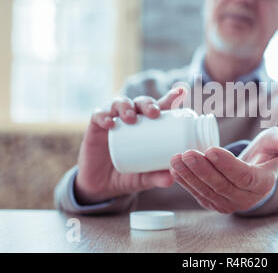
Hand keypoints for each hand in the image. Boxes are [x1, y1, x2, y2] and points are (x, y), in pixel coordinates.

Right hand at [74, 87, 186, 204]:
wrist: (103, 187)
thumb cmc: (130, 176)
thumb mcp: (145, 178)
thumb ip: (157, 178)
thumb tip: (172, 177)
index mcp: (149, 127)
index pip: (161, 107)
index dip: (171, 98)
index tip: (181, 92)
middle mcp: (133, 119)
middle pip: (141, 102)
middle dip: (148, 104)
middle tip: (154, 113)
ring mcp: (114, 121)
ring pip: (120, 103)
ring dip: (126, 107)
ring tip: (131, 119)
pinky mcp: (95, 127)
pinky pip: (98, 116)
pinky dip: (103, 116)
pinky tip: (109, 124)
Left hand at [169, 127, 277, 212]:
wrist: (254, 171)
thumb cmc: (265, 154)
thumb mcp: (277, 143)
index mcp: (261, 183)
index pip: (242, 176)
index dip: (227, 165)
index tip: (211, 149)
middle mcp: (244, 198)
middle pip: (220, 185)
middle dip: (202, 169)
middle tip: (187, 152)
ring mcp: (228, 202)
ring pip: (206, 191)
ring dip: (189, 176)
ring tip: (176, 159)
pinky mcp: (214, 202)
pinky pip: (198, 194)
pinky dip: (186, 182)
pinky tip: (175, 169)